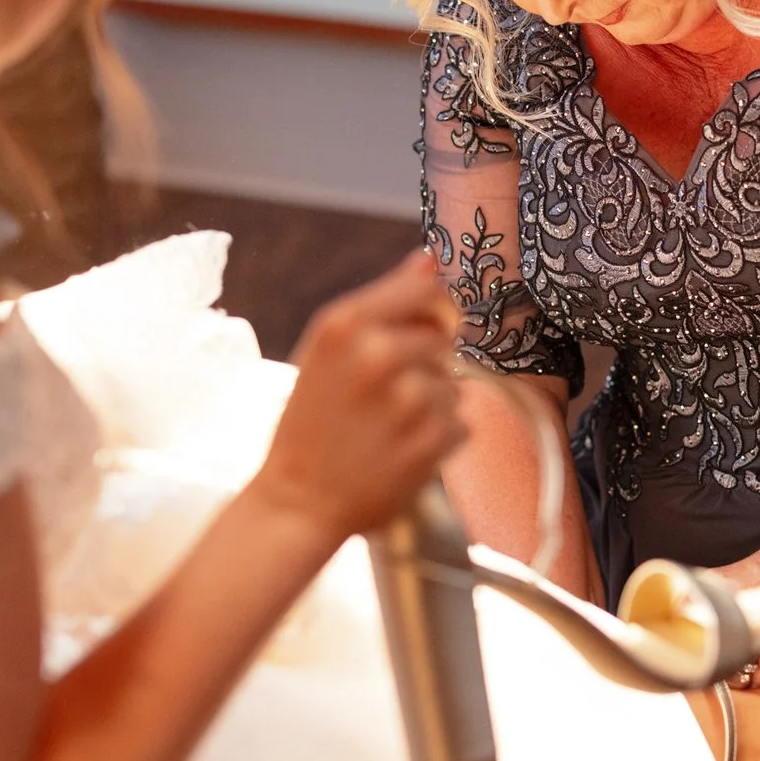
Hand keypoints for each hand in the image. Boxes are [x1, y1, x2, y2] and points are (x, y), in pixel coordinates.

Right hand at [248, 253, 464, 541]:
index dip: (432, 310)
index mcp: (345, 323)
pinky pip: (460, 423)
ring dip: (433, 406)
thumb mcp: (328, 350)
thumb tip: (430, 258)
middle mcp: (378, 353)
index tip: (421, 331)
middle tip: (385, 399)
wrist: (299, 501)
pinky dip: (439, 439)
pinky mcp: (433, 438)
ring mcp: (409, 397)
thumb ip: (382, 302)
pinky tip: (401, 451)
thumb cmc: (311, 424)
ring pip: (454, 383)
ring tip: (388, 428)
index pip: (426, 289)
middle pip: (443, 338)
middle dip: (426, 364)